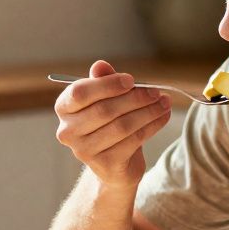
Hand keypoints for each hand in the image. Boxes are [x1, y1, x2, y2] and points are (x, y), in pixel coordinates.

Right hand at [53, 60, 170, 187]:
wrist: (114, 164)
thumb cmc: (108, 123)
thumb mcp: (105, 99)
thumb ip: (103, 81)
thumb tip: (100, 65)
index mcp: (64, 108)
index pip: (80, 93)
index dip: (107, 84)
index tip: (131, 80)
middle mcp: (68, 131)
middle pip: (104, 110)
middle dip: (135, 98)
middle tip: (156, 92)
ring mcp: (84, 150)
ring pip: (122, 126)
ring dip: (148, 112)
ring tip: (164, 103)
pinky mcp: (105, 164)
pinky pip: (133, 140)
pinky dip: (152, 126)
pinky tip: (162, 117)